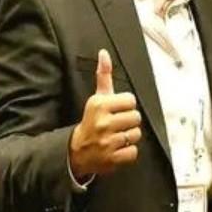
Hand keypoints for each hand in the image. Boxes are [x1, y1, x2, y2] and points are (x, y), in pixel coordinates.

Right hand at [68, 50, 141, 179]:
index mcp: (99, 105)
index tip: (115, 111)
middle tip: (116, 125)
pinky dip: (128, 152)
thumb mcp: (96, 98)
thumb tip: (104, 53)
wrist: (75, 151)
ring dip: (129, 137)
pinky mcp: (111, 158)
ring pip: (136, 134)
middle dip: (129, 122)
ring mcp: (107, 141)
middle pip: (136, 117)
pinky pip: (133, 152)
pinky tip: (117, 149)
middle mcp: (102, 122)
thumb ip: (103, 76)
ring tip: (116, 137)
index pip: (131, 100)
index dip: (126, 106)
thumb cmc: (92, 121)